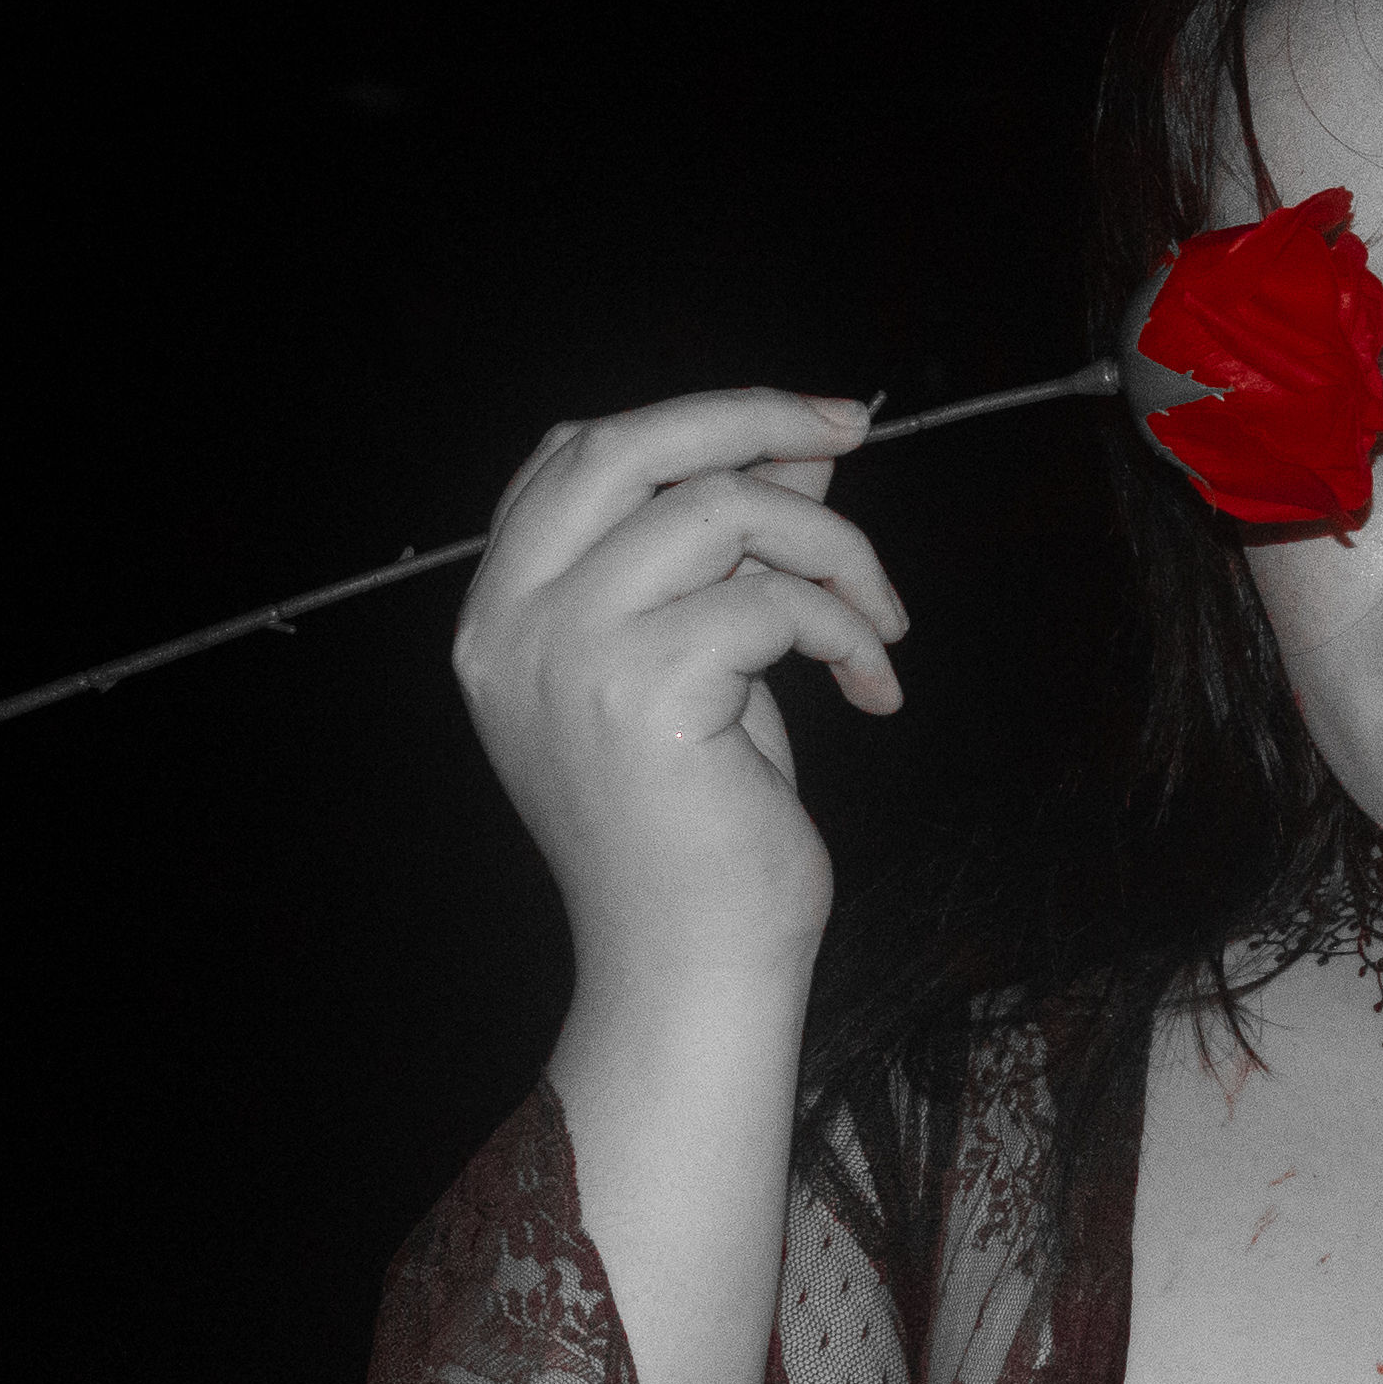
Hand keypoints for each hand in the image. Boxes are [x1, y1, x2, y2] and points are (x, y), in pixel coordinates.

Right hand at [449, 389, 903, 1017]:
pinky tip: (874, 687)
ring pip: (720, 510)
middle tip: (853, 427)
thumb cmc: (704, 830)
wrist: (692, 967)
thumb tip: (802, 447)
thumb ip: (736, 551)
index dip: (697, 419)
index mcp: (503, 611)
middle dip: (754, 417)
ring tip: (878, 621)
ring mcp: (565, 654)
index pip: (575, 453)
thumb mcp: (715, 661)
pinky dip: (844, 630)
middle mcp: (511, 623)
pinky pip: (772, 601)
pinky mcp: (639, 693)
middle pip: (627, 444)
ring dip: (831, 547)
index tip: (809, 424)